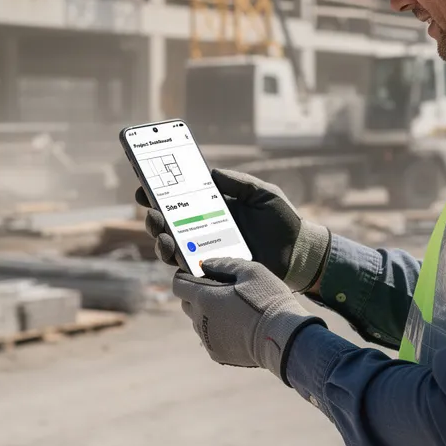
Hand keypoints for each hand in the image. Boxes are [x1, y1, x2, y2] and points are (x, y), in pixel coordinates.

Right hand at [135, 168, 331, 291]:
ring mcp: (208, 252)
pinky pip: (191, 270)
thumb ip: (238, 182)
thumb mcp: (262, 194)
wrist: (300, 253)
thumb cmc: (283, 220)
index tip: (144, 187)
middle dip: (154, 218)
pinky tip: (179, 257)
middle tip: (152, 212)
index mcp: (213, 209)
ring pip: (173, 249)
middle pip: (169, 225)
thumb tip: (210, 172)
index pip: (179, 200)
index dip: (158, 194)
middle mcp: (205, 230)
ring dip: (162, 242)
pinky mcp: (216, 273)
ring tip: (164, 237)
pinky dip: (180, 264)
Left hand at [171, 258, 322, 381]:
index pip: (178, 284)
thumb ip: (225, 264)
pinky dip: (217, 330)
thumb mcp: (251, 271)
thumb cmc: (268, 300)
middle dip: (196, 294)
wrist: (283, 338)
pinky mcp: (217, 354)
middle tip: (219, 289)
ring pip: (198, 321)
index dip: (185, 276)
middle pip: (186, 303)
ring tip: (231, 309)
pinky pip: (209, 337)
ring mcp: (207, 339)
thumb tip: (207, 264)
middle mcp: (200, 320)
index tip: (198, 273)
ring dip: (206, 313)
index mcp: (204, 298)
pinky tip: (237, 326)